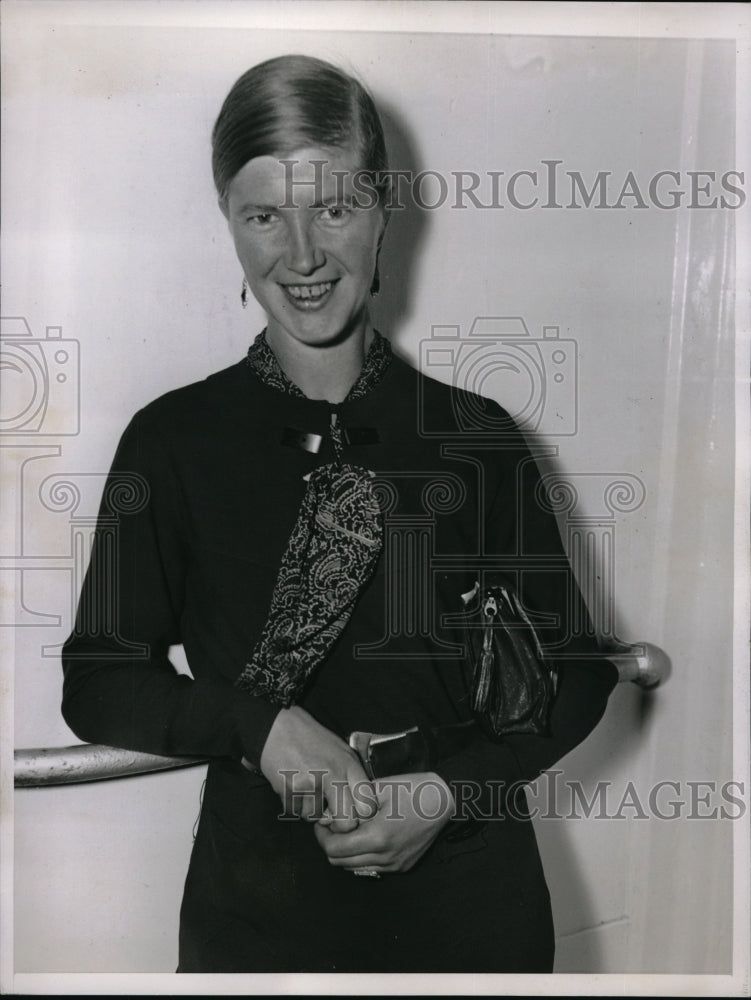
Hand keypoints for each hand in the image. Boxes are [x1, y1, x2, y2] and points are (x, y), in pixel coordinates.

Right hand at [260, 705, 374, 831]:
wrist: (277, 728)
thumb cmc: (310, 738)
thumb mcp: (340, 750)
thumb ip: (352, 776)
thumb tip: (360, 806)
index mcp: (348, 764)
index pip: (367, 805)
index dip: (362, 816)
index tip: (355, 813)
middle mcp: (332, 775)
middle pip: (347, 823)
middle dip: (338, 824)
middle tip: (331, 815)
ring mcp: (311, 784)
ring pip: (316, 818)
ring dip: (311, 809)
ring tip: (307, 788)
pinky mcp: (290, 790)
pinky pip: (297, 812)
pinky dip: (295, 805)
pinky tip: (295, 786)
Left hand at [313, 772, 455, 873]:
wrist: (444, 800)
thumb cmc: (412, 789)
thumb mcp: (379, 789)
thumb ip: (351, 804)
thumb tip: (328, 816)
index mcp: (377, 837)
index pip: (334, 849)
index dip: (322, 836)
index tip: (321, 822)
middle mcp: (385, 857)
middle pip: (340, 862)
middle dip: (331, 844)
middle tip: (331, 826)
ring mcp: (394, 865)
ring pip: (354, 867)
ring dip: (345, 852)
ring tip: (348, 830)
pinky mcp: (402, 866)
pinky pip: (371, 867)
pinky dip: (362, 856)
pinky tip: (366, 837)